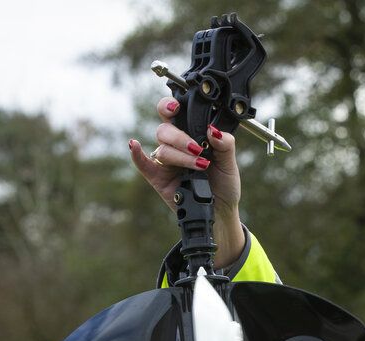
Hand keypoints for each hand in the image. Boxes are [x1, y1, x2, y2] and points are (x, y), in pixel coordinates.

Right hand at [129, 96, 244, 266]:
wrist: (221, 211)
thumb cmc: (223, 185)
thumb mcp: (230, 163)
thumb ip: (225, 144)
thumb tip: (213, 130)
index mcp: (191, 135)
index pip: (175, 114)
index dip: (170, 106)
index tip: (176, 107)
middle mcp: (176, 146)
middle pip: (165, 130)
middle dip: (181, 139)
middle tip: (198, 150)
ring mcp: (166, 162)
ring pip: (162, 149)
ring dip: (180, 157)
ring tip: (199, 167)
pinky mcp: (159, 178)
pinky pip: (144, 164)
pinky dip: (137, 155)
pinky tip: (134, 146)